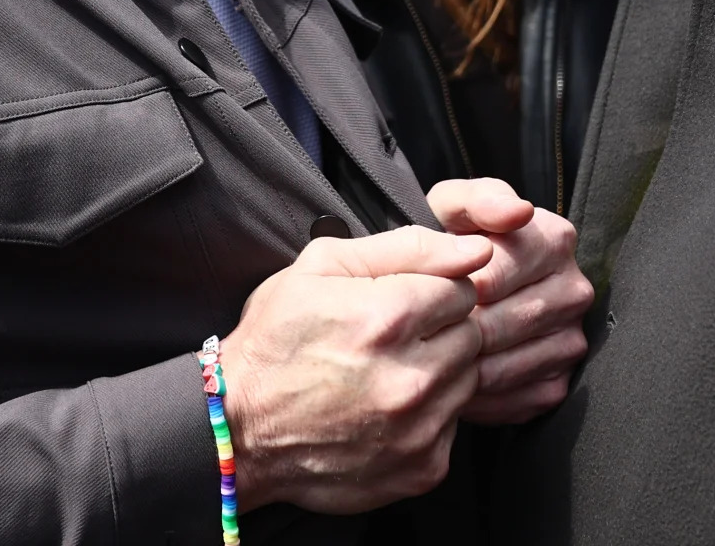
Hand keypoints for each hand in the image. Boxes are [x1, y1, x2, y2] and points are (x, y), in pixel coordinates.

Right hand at [221, 224, 491, 513]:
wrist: (236, 432)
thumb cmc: (274, 342)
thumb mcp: (321, 268)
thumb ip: (407, 246)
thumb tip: (477, 248)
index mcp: (387, 317)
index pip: (463, 289)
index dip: (431, 291)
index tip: (401, 303)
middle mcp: (410, 377)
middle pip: (471, 335)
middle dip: (439, 331)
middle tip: (392, 341)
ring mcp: (418, 429)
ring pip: (467, 380)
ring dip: (438, 372)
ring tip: (386, 374)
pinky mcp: (422, 468)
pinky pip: (454, 427)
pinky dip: (429, 417)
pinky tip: (385, 412)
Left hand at [427, 178, 592, 424]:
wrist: (461, 290)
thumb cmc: (455, 243)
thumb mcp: (454, 207)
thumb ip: (477, 200)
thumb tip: (517, 213)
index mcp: (555, 239)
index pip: (496, 274)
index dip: (453, 288)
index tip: (427, 293)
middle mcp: (574, 290)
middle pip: (505, 322)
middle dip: (457, 328)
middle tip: (422, 331)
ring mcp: (571, 340)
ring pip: (510, 365)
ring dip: (466, 366)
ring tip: (433, 356)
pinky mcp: (559, 382)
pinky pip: (517, 399)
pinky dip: (480, 397)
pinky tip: (453, 381)